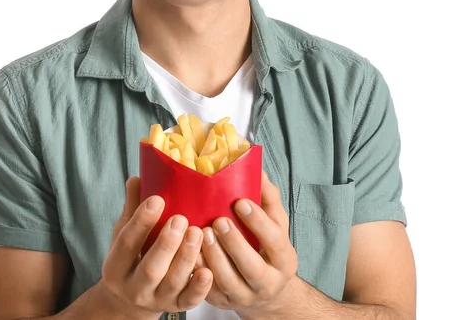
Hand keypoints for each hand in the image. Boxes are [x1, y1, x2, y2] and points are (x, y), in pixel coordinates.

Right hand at [98, 176, 213, 318]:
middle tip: (180, 219)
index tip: (157, 198)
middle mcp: (134, 287)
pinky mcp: (176, 307)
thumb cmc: (132, 255)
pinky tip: (209, 270)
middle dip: (166, 243)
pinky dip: (199, 287)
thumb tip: (137, 178)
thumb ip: (132, 207)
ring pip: (173, 283)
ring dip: (187, 258)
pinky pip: (189, 301)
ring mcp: (156, 300)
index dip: (141, 221)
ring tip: (197, 233)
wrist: (132, 298)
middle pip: (150, 268)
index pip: (126, 243)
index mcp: (116, 267)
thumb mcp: (124, 233)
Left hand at [198, 170, 298, 317]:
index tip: (240, 201)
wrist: (266, 291)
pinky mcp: (224, 303)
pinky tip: (190, 254)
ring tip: (202, 233)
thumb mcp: (275, 224)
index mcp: (284, 259)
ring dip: (214, 257)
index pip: (274, 240)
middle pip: (252, 267)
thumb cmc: (267, 247)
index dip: (258, 221)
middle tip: (217, 221)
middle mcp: (268, 282)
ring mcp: (245, 296)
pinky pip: (209, 291)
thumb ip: (267, 198)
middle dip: (234, 243)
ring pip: (228, 282)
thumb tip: (257, 169)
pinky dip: (199, 272)